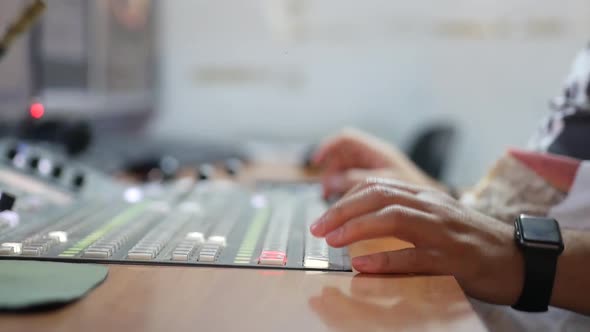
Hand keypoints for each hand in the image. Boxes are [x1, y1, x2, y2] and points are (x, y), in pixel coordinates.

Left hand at [309, 177, 524, 304]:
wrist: (518, 257)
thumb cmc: (470, 239)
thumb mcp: (435, 218)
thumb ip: (404, 214)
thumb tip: (361, 222)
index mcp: (424, 196)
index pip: (377, 187)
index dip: (345, 200)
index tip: (323, 218)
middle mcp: (431, 207)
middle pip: (379, 197)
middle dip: (342, 211)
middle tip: (317, 229)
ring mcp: (442, 231)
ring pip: (394, 218)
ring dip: (357, 228)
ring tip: (332, 241)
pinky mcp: (453, 259)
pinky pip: (414, 256)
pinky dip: (386, 259)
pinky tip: (363, 265)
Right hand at [312, 128, 443, 196]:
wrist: (455, 223)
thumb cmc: (427, 202)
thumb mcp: (389, 189)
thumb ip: (359, 182)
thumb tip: (332, 181)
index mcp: (382, 154)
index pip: (346, 140)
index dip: (328, 147)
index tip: (315, 163)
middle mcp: (380, 160)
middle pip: (344, 156)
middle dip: (330, 172)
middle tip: (323, 193)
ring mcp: (382, 173)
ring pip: (350, 171)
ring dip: (337, 183)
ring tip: (332, 202)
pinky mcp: (385, 188)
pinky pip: (358, 185)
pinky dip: (348, 193)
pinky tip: (348, 209)